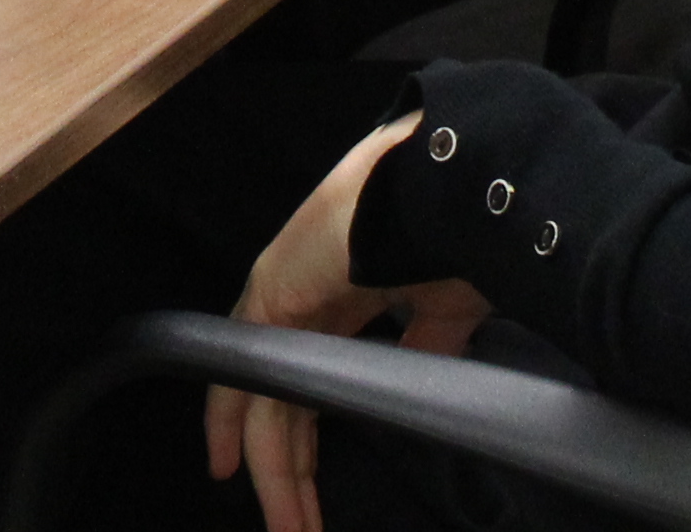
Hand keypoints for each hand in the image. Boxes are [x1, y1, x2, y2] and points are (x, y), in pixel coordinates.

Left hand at [209, 112, 483, 531]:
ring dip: (272, 465)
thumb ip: (425, 343)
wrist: (448, 192)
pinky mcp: (270, 292)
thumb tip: (426, 380)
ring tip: (288, 524)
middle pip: (283, 396)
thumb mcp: (444, 305)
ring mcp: (282, 289)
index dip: (304, 427)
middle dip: (290, 467)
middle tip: (297, 525)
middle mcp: (305, 291)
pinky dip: (232, 420)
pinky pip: (242, 370)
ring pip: (261, 394)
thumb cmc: (458, 234)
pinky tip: (235, 467)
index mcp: (346, 288)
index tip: (302, 479)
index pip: (310, 370)